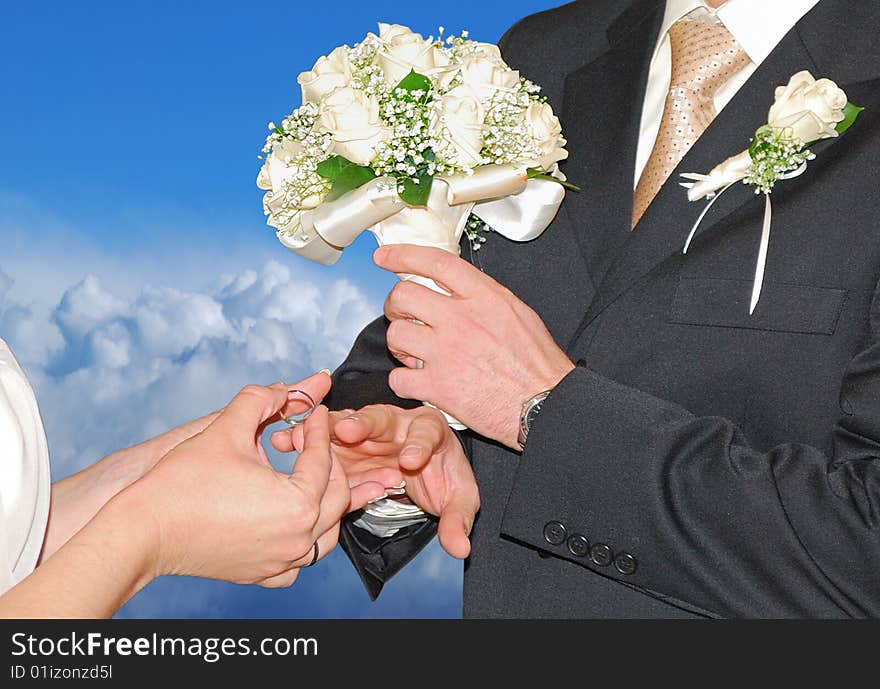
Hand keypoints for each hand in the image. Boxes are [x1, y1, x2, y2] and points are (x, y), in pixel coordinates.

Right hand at [116, 374, 387, 587]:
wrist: (144, 531)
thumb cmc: (182, 484)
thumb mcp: (226, 429)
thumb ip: (259, 400)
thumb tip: (282, 389)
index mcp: (298, 503)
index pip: (323, 459)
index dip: (318, 429)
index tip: (314, 412)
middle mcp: (297, 539)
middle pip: (337, 496)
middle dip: (331, 463)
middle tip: (314, 441)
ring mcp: (281, 562)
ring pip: (326, 533)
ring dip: (326, 502)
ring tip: (314, 475)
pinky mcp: (262, 574)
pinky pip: (300, 559)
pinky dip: (306, 538)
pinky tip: (294, 518)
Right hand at [273, 404, 478, 557]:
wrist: (423, 474)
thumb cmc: (443, 479)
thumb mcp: (458, 498)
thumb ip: (457, 519)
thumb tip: (460, 547)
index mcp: (430, 431)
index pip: (427, 435)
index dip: (419, 445)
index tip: (411, 460)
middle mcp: (396, 426)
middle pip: (379, 420)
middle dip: (362, 425)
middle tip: (347, 430)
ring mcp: (366, 434)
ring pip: (344, 426)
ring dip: (322, 431)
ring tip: (300, 437)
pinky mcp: (343, 447)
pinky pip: (323, 442)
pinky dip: (305, 441)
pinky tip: (285, 444)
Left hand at [374, 245, 574, 448]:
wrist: (545, 406)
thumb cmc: (538, 365)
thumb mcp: (519, 314)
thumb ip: (484, 298)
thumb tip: (457, 290)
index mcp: (484, 297)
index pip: (435, 262)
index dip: (403, 255)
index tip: (384, 257)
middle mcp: (461, 319)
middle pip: (403, 296)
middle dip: (395, 306)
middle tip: (403, 318)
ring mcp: (446, 353)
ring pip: (395, 335)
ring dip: (399, 345)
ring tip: (413, 353)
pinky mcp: (438, 387)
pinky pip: (398, 378)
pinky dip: (403, 381)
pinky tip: (418, 382)